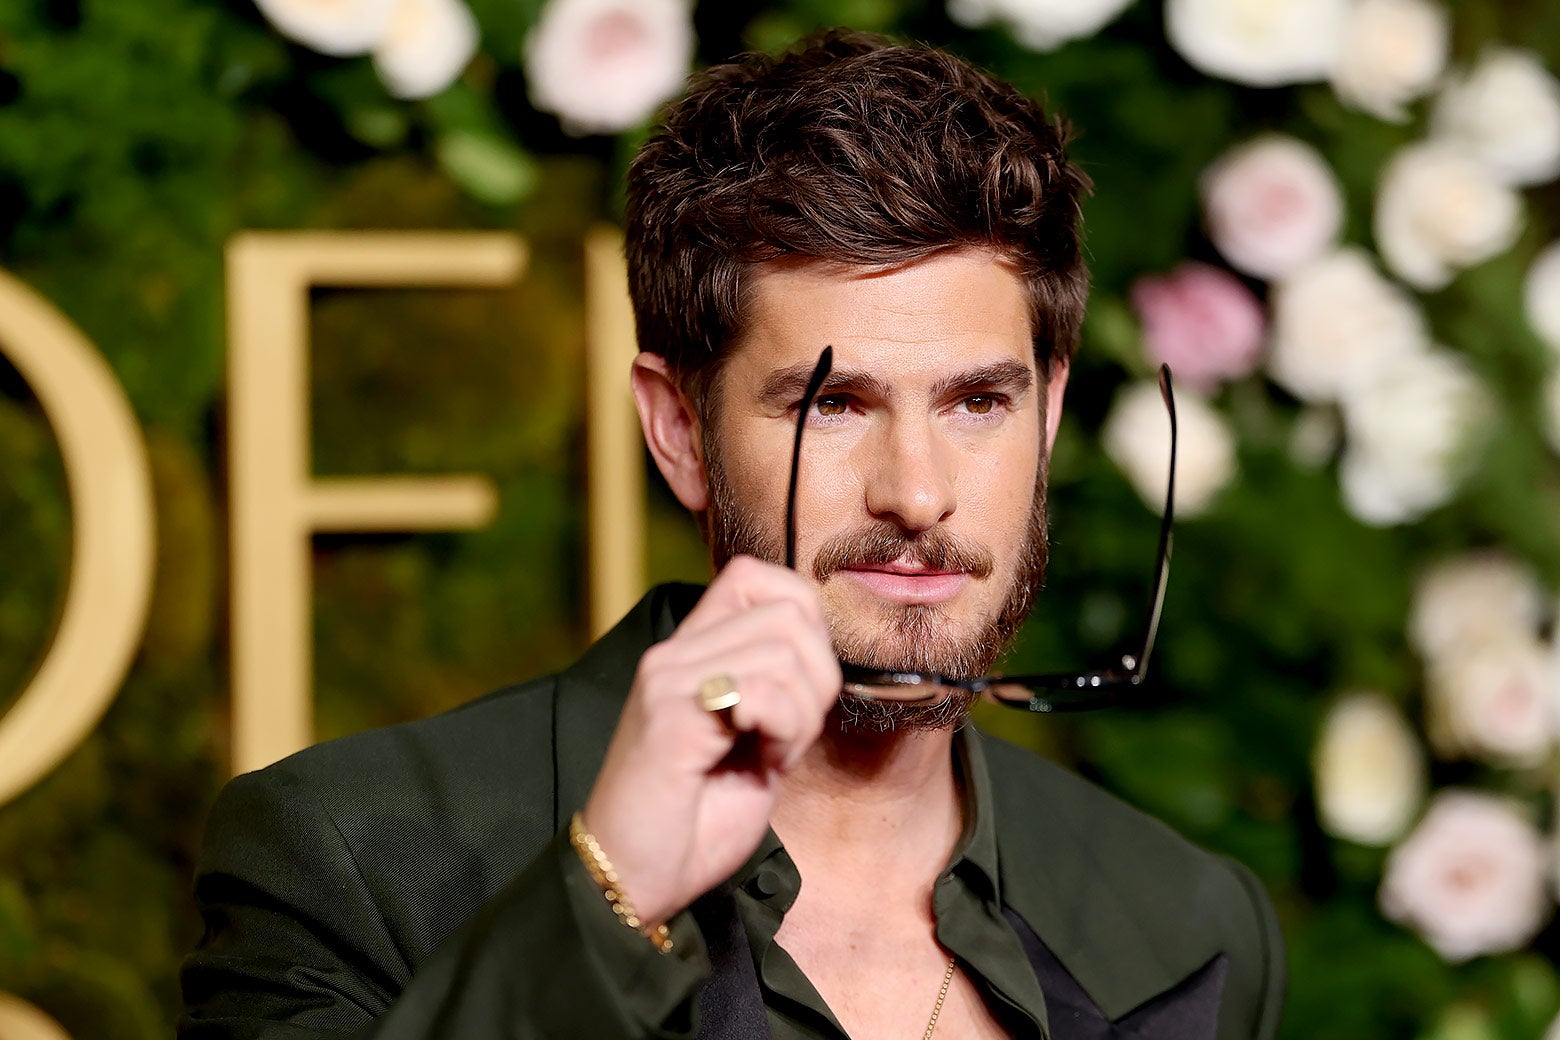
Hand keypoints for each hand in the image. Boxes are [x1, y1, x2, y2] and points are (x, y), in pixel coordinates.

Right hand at [581, 556, 841, 925]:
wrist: (631, 879)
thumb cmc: (691, 822)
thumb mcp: (750, 743)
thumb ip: (777, 693)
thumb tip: (822, 657)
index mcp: (690, 654)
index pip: (757, 578)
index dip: (804, 619)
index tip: (802, 685)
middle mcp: (674, 654)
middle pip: (788, 611)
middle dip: (818, 676)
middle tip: (792, 732)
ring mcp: (668, 680)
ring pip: (784, 651)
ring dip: (802, 713)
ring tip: (772, 751)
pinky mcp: (670, 716)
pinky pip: (762, 692)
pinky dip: (785, 730)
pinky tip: (762, 760)